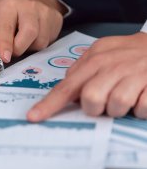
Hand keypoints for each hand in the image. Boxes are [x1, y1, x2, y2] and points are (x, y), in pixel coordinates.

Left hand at [0, 0, 65, 62]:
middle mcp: (30, 6)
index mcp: (9, 4)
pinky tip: (32, 37)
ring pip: (40, 41)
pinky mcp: (56, 19)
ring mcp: (46, 12)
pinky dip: (38, 44)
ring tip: (21, 39)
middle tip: (12, 51)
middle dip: (19, 48)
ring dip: (28, 47)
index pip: (7, 27)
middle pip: (29, 33)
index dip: (5, 44)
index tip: (5, 57)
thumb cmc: (7, 6)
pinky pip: (48, 41)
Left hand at [28, 32, 146, 120]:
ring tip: (126, 95)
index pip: (66, 86)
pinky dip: (140, 109)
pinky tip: (142, 96)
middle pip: (90, 100)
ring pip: (114, 106)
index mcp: (94, 61)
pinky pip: (141, 109)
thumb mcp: (102, 51)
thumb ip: (82, 68)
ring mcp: (133, 76)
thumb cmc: (129, 51)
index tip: (33, 117)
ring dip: (119, 109)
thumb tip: (66, 86)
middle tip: (106, 100)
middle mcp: (110, 67)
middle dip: (95, 108)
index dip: (48, 104)